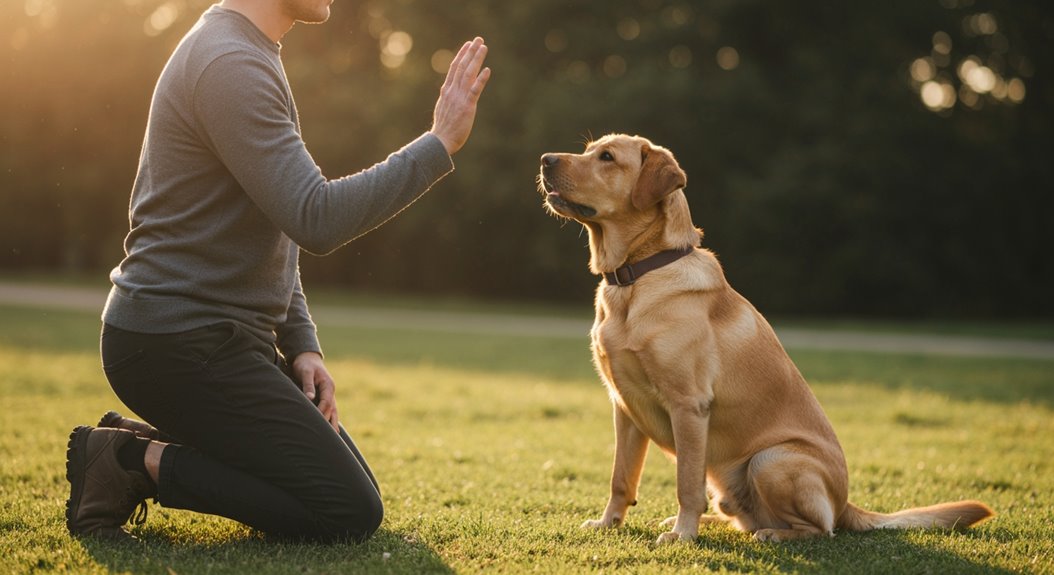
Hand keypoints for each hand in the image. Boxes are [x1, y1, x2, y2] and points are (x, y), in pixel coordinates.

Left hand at [292, 352, 339, 431]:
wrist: (307, 357)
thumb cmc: (305, 364)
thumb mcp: (305, 372)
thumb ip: (308, 385)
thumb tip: (310, 398)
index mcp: (328, 385)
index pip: (327, 402)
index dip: (322, 412)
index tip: (316, 422)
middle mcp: (330, 390)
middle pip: (333, 409)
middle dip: (330, 422)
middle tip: (328, 437)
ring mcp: (329, 393)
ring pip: (333, 410)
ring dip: (333, 422)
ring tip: (335, 436)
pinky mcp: (325, 395)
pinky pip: (330, 409)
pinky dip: (331, 418)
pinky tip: (331, 427)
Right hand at [430, 37, 490, 155]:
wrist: (440, 141)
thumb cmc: (443, 129)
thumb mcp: (444, 108)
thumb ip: (448, 98)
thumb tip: (449, 92)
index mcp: (446, 91)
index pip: (454, 68)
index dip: (461, 55)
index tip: (468, 45)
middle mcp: (452, 91)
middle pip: (462, 66)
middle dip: (470, 52)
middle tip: (478, 39)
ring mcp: (459, 98)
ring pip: (468, 74)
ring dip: (476, 59)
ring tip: (484, 47)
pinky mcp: (467, 107)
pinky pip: (475, 90)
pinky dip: (481, 79)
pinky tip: (488, 70)